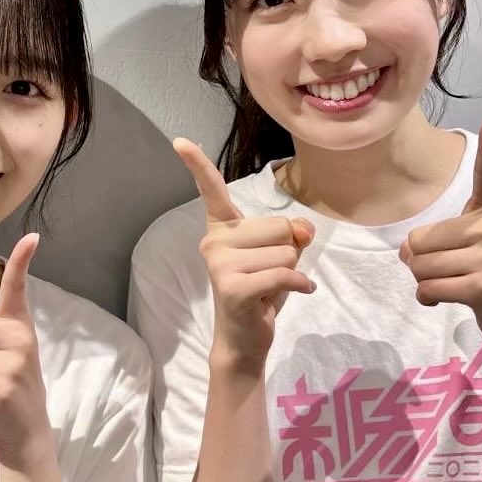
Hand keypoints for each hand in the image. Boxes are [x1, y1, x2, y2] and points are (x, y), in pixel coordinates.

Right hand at [173, 137, 314, 363]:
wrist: (246, 340)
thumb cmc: (262, 293)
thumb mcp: (281, 256)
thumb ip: (292, 235)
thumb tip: (302, 228)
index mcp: (222, 229)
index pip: (211, 191)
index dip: (197, 164)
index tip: (179, 141)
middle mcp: (214, 242)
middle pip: (279, 226)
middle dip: (288, 251)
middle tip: (268, 276)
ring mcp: (219, 264)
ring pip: (286, 251)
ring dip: (290, 273)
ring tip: (270, 290)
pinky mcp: (233, 287)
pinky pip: (284, 274)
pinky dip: (299, 285)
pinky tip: (295, 293)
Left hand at [399, 117, 481, 357]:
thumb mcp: (473, 250)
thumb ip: (438, 241)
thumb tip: (406, 250)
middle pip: (419, 240)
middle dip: (423, 263)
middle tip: (453, 273)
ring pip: (420, 265)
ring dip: (426, 283)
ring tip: (455, 286)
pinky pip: (428, 287)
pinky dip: (430, 298)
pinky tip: (450, 300)